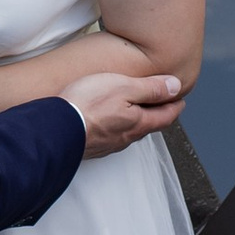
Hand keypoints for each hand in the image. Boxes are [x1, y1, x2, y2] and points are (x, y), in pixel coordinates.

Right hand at [66, 70, 183, 157]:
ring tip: (137, 111)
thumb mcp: (124, 87)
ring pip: (129, 132)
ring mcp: (108, 144)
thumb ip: (151, 88)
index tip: (180, 99)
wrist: (55, 129)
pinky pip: (111, 136)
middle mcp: (126, 137)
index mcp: (138, 123)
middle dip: (158, 114)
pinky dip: (118, 127)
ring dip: (137, 121)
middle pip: (148, 125)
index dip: (175, 106)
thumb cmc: (88, 105)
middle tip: (162, 104)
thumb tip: (176, 87)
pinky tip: (110, 122)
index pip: (165, 116)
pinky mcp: (92, 147)